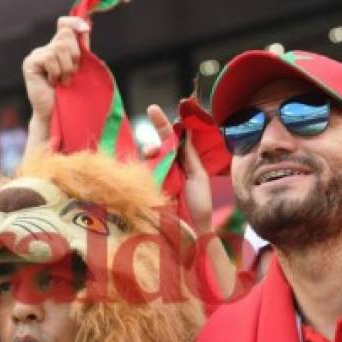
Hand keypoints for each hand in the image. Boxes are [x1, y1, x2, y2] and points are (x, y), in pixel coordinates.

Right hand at [22, 16, 89, 125]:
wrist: (56, 113)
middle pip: (66, 35)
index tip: (86, 30)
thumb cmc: (69, 93)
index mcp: (58, 47)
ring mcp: (36, 55)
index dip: (75, 23)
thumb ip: (81, 48)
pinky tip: (52, 82)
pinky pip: (50, 57)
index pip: (64, 24)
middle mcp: (46, 48)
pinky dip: (56, 72)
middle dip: (75, 55)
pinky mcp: (30, 63)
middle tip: (71, 73)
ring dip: (67, 67)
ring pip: (59, 47)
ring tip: (63, 81)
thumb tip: (85, 28)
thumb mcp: (79, 67)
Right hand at [144, 104, 212, 234]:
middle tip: (151, 110)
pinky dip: (143, 164)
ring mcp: (158, 177)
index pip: (175, 140)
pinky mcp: (147, 187)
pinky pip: (142, 171)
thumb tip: (184, 132)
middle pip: (162, 143)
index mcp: (184, 163)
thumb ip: (189, 156)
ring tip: (152, 152)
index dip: (168, 124)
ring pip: (151, 155)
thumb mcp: (198, 177)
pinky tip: (146, 162)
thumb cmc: (199, 206)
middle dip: (157, 127)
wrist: (191, 231)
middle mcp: (170, 167)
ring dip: (152, 148)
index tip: (161, 109)